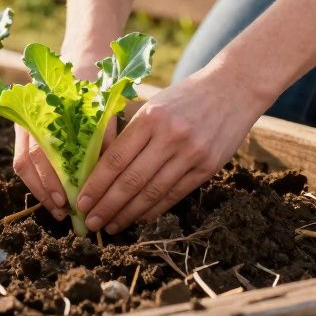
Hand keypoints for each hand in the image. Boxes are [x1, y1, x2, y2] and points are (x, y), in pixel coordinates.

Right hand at [12, 49, 107, 220]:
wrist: (81, 66)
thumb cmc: (92, 90)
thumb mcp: (101, 108)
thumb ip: (102, 134)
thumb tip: (107, 170)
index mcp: (42, 110)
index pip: (38, 151)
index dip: (50, 179)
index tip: (67, 198)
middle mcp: (27, 119)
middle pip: (27, 162)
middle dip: (45, 191)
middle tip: (64, 211)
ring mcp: (23, 127)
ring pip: (23, 166)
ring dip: (40, 191)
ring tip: (60, 210)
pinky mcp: (25, 136)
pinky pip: (25, 164)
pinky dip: (39, 183)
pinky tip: (55, 198)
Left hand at [77, 65, 269, 233]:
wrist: (234, 89)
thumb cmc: (185, 97)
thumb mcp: (155, 104)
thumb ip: (131, 132)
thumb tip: (100, 167)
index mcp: (150, 117)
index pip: (116, 158)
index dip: (96, 184)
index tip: (81, 201)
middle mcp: (170, 136)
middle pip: (131, 180)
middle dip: (107, 205)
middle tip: (90, 221)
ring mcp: (191, 153)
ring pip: (152, 192)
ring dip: (128, 214)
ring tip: (111, 226)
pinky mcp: (207, 167)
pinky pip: (175, 194)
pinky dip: (154, 210)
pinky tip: (139, 219)